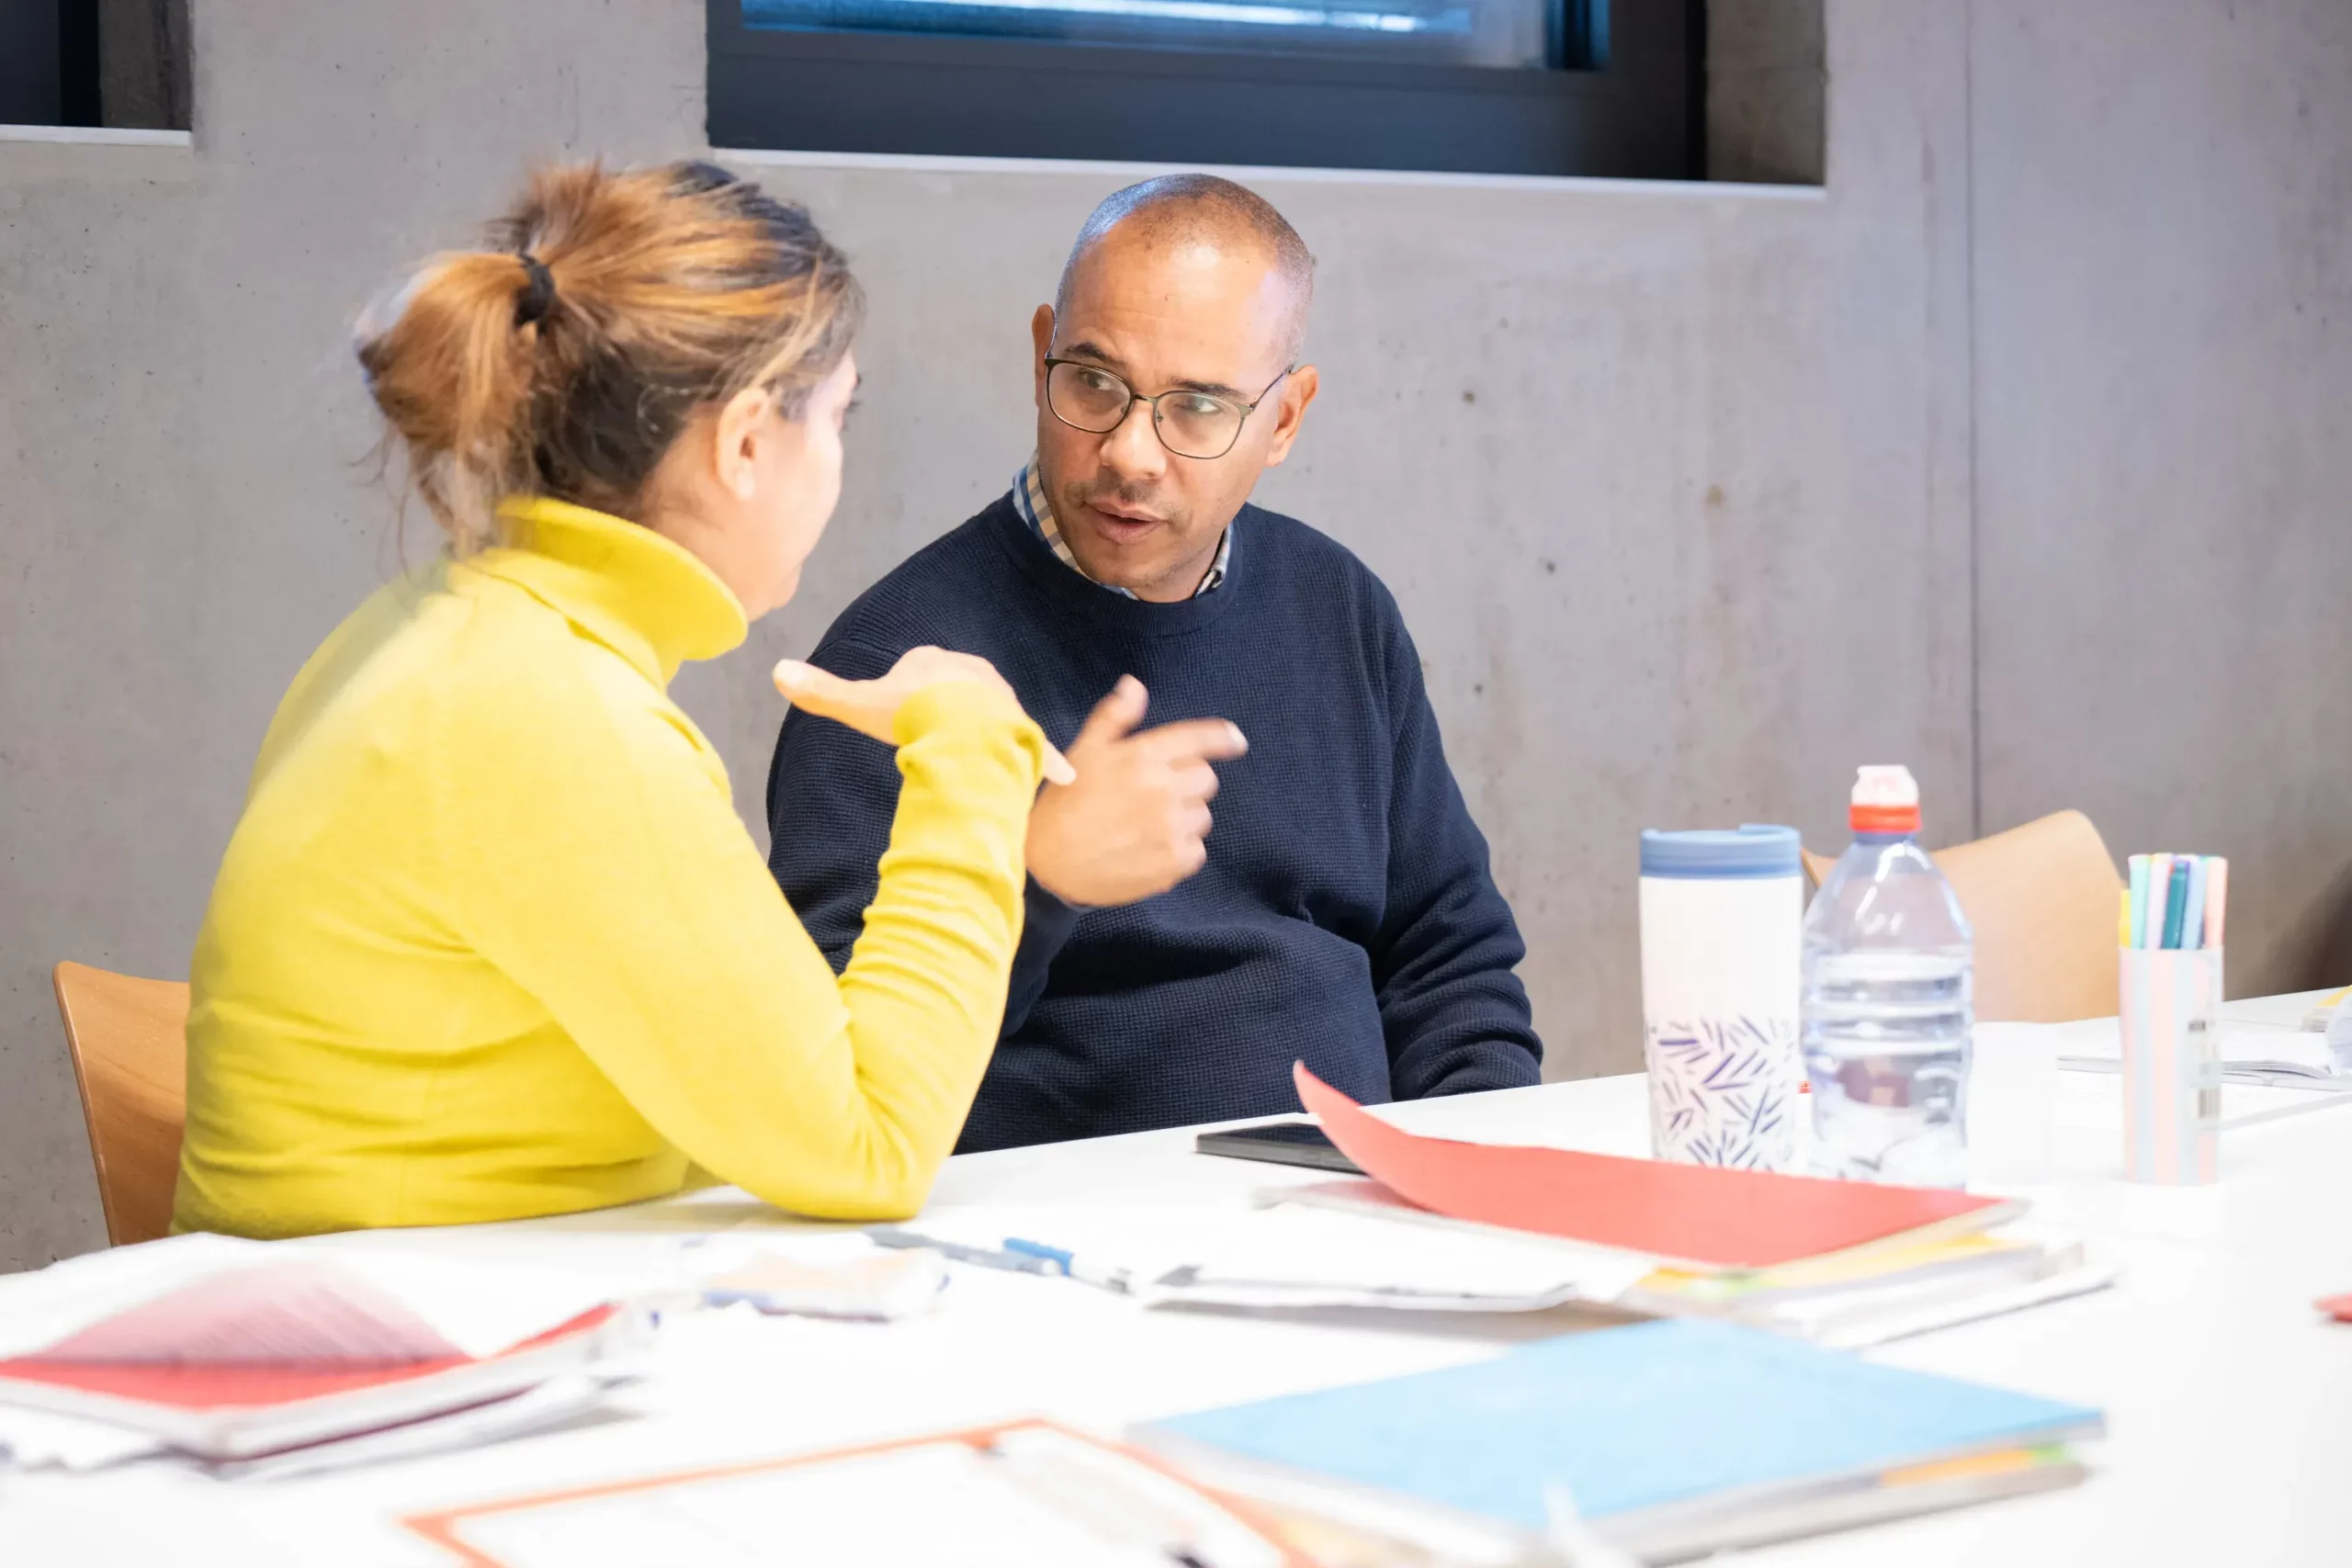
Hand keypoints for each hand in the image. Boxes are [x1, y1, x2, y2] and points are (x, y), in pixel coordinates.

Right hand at [774, 648, 1075, 784]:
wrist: (961, 727)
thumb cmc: (910, 714)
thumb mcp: (860, 703)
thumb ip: (821, 691)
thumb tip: (776, 671)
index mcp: (933, 662)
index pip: (918, 677)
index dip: (907, 700)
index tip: (901, 721)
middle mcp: (973, 672)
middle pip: (956, 696)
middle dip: (946, 716)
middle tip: (930, 745)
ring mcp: (1002, 697)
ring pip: (991, 718)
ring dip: (985, 736)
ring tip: (969, 763)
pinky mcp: (1023, 725)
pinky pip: (1035, 746)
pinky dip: (1049, 764)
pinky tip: (1064, 780)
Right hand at [1026, 676, 1247, 906]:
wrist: (1048, 865)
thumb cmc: (1064, 803)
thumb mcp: (1082, 751)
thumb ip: (1114, 717)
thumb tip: (1135, 685)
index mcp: (1143, 756)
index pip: (1198, 740)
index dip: (1222, 738)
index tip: (1236, 741)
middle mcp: (1164, 789)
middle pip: (1206, 779)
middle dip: (1187, 781)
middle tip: (1156, 793)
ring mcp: (1172, 828)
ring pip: (1202, 814)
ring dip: (1184, 816)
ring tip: (1148, 824)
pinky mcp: (1174, 863)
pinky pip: (1197, 849)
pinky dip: (1181, 849)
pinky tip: (1151, 848)